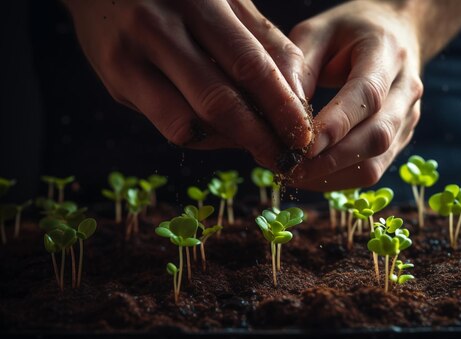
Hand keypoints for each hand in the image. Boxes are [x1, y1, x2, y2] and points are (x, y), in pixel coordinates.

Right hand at [64, 0, 313, 168]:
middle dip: (259, 138)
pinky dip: (202, 136)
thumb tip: (298, 93)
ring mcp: (129, 57)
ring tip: (257, 145)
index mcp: (196, 0)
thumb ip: (264, 40)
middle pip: (218, 101)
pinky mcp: (115, 81)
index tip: (304, 136)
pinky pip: (167, 124)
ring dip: (230, 142)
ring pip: (188, 123)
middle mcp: (157, 28)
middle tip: (285, 159)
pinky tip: (222, 132)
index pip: (249, 65)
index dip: (281, 106)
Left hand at [288, 0, 422, 190]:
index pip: (367, 95)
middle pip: (377, 136)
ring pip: (377, 162)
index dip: (336, 125)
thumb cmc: (349, 31)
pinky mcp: (402, 138)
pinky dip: (340, 178)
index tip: (302, 146)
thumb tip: (283, 117)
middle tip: (289, 168)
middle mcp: (406, 89)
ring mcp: (409, 117)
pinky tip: (312, 175)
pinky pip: (374, 169)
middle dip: (331, 160)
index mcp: (387, 53)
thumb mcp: (317, 32)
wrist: (394, 32)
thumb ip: (299, 67)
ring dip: (334, 176)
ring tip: (295, 175)